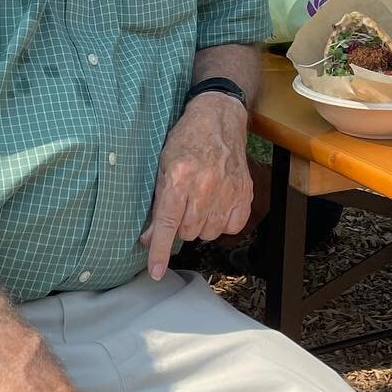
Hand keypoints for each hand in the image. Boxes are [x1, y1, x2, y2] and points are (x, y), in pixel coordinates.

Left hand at [140, 93, 251, 278]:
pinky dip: (222, 222)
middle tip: (182, 207)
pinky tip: (217, 206)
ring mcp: (228, 190)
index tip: (156, 272)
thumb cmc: (186, 140)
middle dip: (181, 227)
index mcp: (179, 177)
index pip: (167, 223)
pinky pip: (231, 227)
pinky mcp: (245, 192)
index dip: (160, 251)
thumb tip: (147, 238)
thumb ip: (157, 204)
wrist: (219, 119)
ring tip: (200, 203)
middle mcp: (205, 185)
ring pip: (209, 233)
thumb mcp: (162, 167)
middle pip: (189, 232)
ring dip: (201, 225)